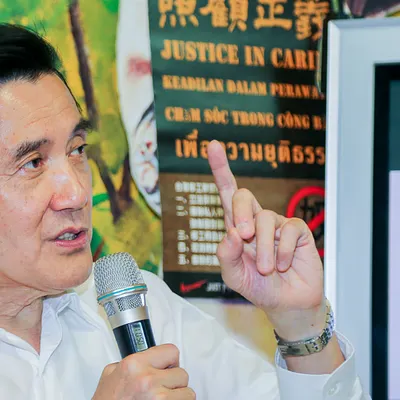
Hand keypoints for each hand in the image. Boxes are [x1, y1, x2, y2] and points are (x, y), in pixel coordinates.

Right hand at [92, 344, 194, 399]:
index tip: (167, 367)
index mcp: (134, 364)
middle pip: (181, 373)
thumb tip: (145, 357)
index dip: (170, 360)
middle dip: (173, 381)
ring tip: (163, 399)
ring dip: (178, 396)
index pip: (171, 351)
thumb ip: (128, 362)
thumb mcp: (110, 375)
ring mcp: (158, 399)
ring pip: (187, 392)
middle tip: (162, 388)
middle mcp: (147, 380)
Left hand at [208, 141, 324, 340]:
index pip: (227, 194)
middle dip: (240, 212)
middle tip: (243, 234)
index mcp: (237, 227)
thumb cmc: (258, 287)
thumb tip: (233, 231)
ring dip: (263, 249)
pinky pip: (288, 230)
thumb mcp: (234, 276)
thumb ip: (227, 255)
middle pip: (243, 195)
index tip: (213, 145)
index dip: (221, 169)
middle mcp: (256, 221)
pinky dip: (283, 252)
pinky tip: (283, 265)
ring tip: (267, 269)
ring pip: (265, 219)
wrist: (287, 303)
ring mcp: (277, 224)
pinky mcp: (298, 231)